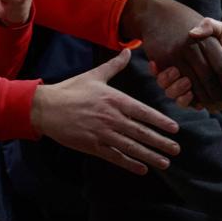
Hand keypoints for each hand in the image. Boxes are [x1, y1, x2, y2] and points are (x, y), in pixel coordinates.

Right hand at [30, 49, 180, 174]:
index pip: (144, 112)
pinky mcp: (91, 145)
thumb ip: (115, 65)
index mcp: (115, 100)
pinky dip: (129, 163)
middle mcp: (111, 118)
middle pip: (141, 132)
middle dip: (160, 142)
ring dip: (149, 156)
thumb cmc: (71, 90)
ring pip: (130, 147)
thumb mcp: (95, 75)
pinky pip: (114, 156)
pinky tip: (142, 169)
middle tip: (176, 149)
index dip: (160, 121)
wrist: (45, 107)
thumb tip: (128, 51)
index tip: (175, 129)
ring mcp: (102, 133)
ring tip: (165, 163)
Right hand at [119, 0, 221, 109]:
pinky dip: (184, 98)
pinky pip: (172, 88)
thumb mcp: (211, 22)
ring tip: (207, 102)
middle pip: (208, 78)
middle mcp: (189, 50)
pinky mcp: (163, 66)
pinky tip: (192, 98)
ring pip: (189, 85)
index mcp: (206, 40)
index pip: (221, 66)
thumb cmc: (194, 24)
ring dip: (201, 98)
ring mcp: (175, 59)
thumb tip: (194, 34)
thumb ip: (212, 26)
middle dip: (218, 96)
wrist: (160, 16)